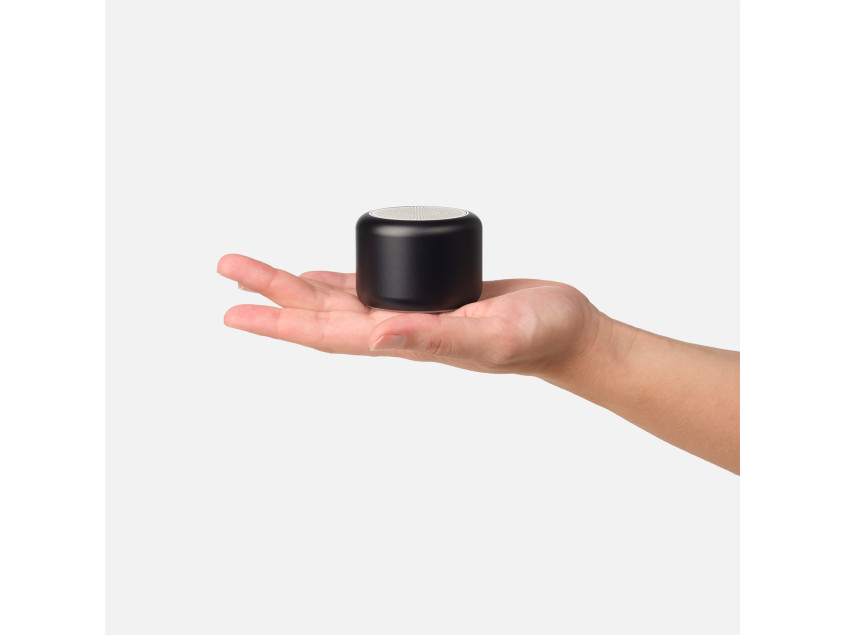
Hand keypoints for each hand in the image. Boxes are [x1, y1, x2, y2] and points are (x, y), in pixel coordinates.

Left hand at [218, 254, 601, 377]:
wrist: (566, 330)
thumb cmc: (539, 336)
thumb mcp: (491, 337)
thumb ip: (437, 339)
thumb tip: (379, 338)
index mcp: (406, 341)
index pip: (329, 334)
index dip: (280, 323)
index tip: (234, 311)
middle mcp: (398, 329)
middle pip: (321, 310)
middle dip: (273, 291)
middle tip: (227, 266)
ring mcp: (411, 313)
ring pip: (339, 297)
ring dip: (295, 284)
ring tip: (255, 268)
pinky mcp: (428, 295)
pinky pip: (370, 287)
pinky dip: (337, 280)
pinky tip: (317, 275)